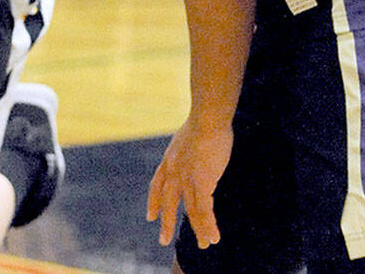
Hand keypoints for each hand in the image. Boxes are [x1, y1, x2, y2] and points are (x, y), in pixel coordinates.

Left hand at [146, 118, 232, 248]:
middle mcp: (174, 172)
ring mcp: (187, 179)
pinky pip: (205, 211)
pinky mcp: (202, 183)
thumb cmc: (203, 122)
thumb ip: (189, 150)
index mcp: (169, 160)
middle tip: (163, 240)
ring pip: (191, 211)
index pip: (157, 185)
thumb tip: (197, 151)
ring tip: (204, 245)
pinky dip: (209, 226)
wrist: (207, 119)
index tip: (150, 217)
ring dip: (199, 230)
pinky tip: (213, 237)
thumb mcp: (189, 137)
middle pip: (169, 203)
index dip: (153, 202)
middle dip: (166, 223)